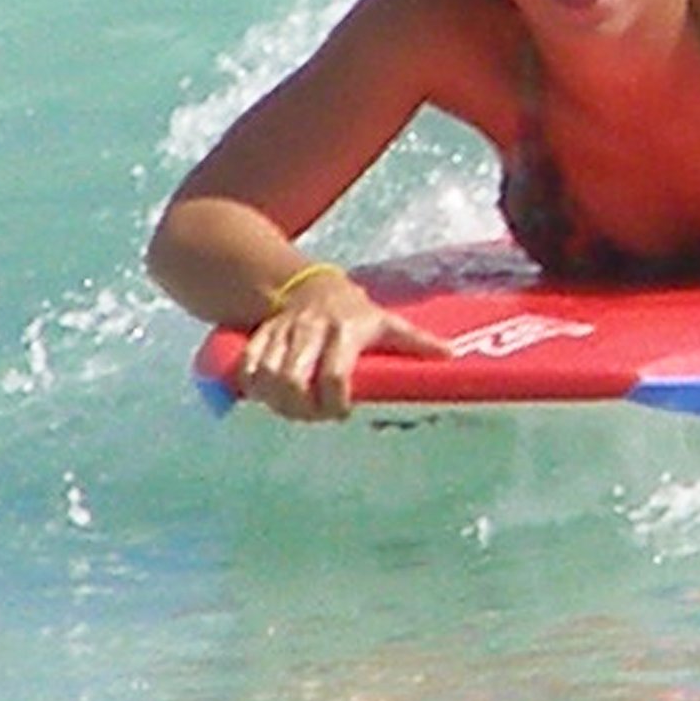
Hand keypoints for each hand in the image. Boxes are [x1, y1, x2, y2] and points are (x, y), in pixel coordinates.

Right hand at [235, 272, 453, 422]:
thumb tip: (452, 356)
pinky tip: (265, 396)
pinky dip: (251, 385)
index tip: (341, 413)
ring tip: (292, 410)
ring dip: (275, 401)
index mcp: (346, 331)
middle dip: (300, 408)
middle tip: (314, 415)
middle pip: (293, 380)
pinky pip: (247, 364)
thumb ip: (416, 341)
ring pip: (266, 374)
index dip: (334, 402)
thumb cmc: (357, 313)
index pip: (334, 374)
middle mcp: (312, 331)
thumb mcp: (388, 322)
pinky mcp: (261, 334)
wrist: (311, 285)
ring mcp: (283, 332)